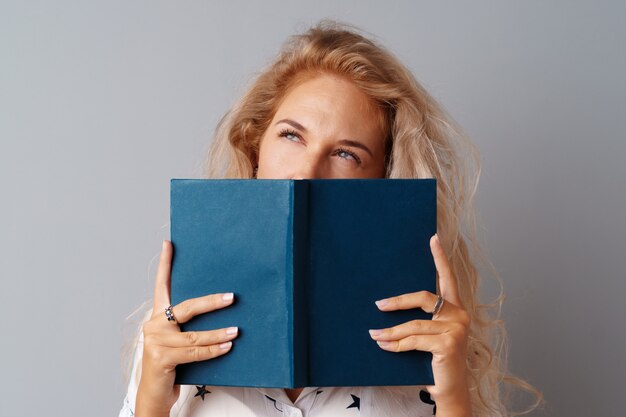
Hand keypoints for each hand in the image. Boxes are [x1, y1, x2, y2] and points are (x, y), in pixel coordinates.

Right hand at [135, 240, 238, 416]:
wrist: (154, 393)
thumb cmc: (172, 362)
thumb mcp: (179, 340)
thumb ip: (189, 325)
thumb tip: (221, 306)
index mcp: (158, 315)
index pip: (161, 285)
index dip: (165, 264)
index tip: (169, 243)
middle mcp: (154, 324)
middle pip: (186, 307)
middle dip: (211, 302)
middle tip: (232, 297)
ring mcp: (155, 341)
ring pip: (193, 335)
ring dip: (218, 333)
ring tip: (236, 331)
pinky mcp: (161, 358)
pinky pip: (193, 352)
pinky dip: (212, 350)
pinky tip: (227, 346)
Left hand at [368, 234, 471, 414]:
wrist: (449, 391)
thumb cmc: (436, 361)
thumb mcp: (429, 336)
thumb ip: (420, 319)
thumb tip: (388, 304)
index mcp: (455, 309)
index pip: (447, 279)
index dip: (440, 258)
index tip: (433, 238)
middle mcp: (460, 315)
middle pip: (424, 298)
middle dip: (398, 301)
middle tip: (378, 304)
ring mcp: (456, 329)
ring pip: (414, 324)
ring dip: (390, 331)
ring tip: (374, 335)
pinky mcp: (449, 344)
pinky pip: (414, 340)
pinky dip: (396, 344)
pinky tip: (385, 346)